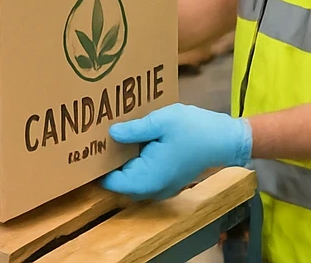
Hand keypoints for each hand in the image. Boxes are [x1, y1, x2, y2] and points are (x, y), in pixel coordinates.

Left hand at [101, 103, 252, 201]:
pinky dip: (134, 161)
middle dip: (107, 162)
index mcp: (149, 178)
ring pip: (131, 177)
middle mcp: (153, 188)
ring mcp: (161, 185)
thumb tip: (110, 134)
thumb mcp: (160, 122)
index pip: (111, 183)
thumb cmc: (194, 129)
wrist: (224, 138)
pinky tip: (131, 139)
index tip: (86, 149)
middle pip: (119, 181)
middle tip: (94, 138)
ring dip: (121, 160)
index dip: (96, 168)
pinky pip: (143, 174)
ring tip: (109, 136)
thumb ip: (134, 130)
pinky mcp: (166, 178)